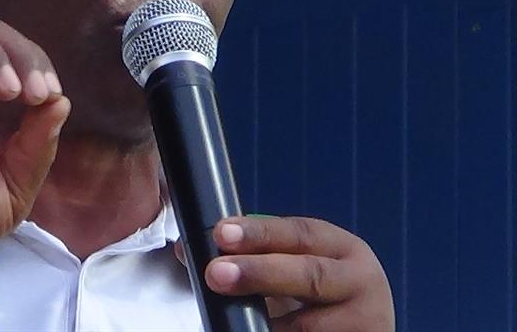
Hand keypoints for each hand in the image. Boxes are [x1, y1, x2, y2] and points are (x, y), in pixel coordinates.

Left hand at [205, 216, 394, 331]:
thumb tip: (189, 252)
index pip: (298, 233)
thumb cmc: (317, 294)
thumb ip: (251, 254)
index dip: (258, 233)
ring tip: (234, 320)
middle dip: (259, 273)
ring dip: (268, 323)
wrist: (357, 329)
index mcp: (340, 247)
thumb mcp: (292, 264)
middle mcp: (361, 280)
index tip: (221, 234)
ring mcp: (365, 320)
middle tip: (216, 274)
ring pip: (309, 324)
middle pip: (308, 274)